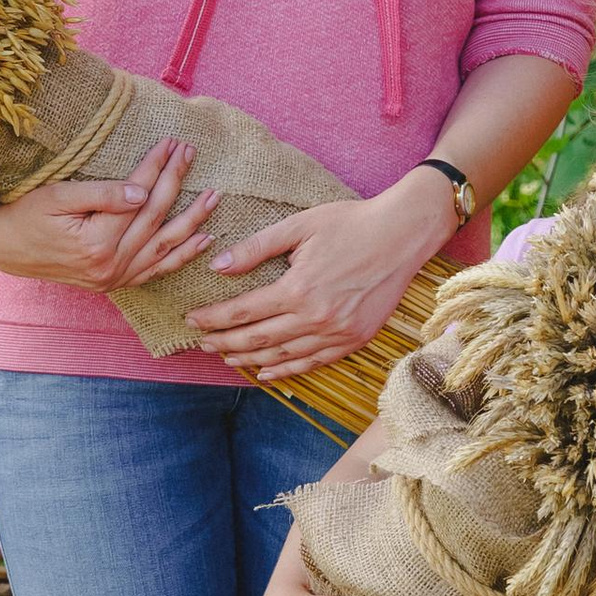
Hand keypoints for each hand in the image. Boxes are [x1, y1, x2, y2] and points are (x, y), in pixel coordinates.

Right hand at [0, 140, 217, 293]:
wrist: (4, 248)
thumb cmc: (25, 214)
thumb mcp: (56, 197)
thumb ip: (101, 195)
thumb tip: (142, 192)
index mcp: (95, 244)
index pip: (137, 198)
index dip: (155, 167)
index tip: (171, 142)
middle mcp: (109, 267)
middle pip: (154, 219)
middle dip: (174, 183)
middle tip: (190, 153)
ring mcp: (114, 279)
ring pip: (163, 247)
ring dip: (191, 221)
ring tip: (213, 195)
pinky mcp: (114, 283)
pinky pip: (156, 270)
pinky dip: (181, 256)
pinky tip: (203, 239)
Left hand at [187, 172, 450, 382]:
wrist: (403, 234)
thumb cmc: (350, 223)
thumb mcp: (299, 226)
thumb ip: (256, 248)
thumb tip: (218, 266)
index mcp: (298, 288)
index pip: (243, 311)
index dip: (214, 318)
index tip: (192, 320)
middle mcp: (316, 318)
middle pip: (257, 339)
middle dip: (224, 342)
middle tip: (201, 343)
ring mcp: (337, 333)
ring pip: (282, 356)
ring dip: (249, 360)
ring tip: (226, 357)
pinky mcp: (354, 340)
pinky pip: (312, 363)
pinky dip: (285, 371)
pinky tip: (266, 372)